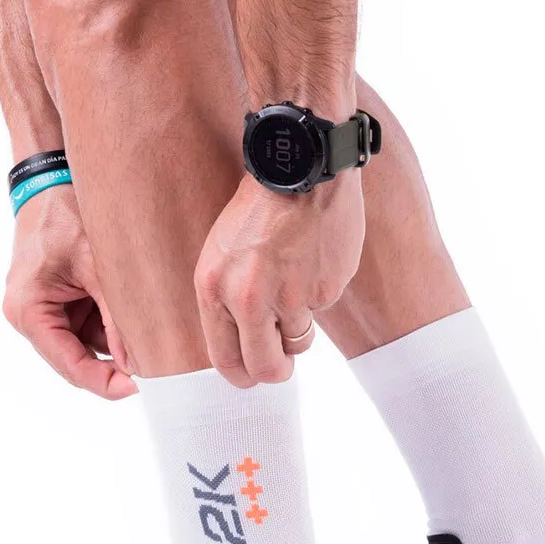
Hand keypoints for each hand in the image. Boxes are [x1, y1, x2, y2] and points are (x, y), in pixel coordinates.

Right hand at [2, 186, 135, 399]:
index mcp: (29, 311)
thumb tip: (137, 363)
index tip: (142, 388)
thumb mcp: (98, 266)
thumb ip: (116, 318)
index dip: (107, 383)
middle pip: (79, 360)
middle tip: (158, 369)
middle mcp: (31, 315)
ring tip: (151, 331)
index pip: (71, 366)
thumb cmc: (64, 210)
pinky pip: (91, 325)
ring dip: (118, 342)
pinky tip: (137, 312)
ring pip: (89, 345)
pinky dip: (114, 324)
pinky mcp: (62, 301)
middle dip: (116, 364)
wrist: (52, 177)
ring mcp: (46, 310)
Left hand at [195, 172, 364, 386]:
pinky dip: (318, 291)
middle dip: (275, 373)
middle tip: (281, 368)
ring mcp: (293, 296)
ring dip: (297, 327)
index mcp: (216, 290)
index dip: (241, 377)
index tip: (250, 378)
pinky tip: (312, 256)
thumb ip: (224, 303)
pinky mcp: (328, 287)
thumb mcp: (219, 254)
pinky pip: (322, 307)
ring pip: (299, 340)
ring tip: (294, 283)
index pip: (226, 360)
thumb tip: (240, 350)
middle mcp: (252, 299)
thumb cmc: (256, 209)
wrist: (301, 165)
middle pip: (267, 368)